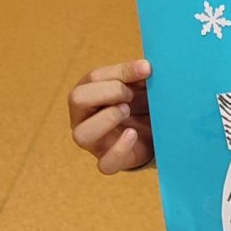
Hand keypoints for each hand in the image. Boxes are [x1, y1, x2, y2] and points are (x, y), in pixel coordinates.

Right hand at [67, 58, 153, 173]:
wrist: (154, 133)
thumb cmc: (140, 104)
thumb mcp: (139, 86)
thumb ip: (138, 75)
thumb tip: (145, 67)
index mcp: (89, 93)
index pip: (93, 77)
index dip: (120, 71)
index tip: (146, 70)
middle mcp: (83, 117)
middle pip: (76, 99)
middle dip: (109, 92)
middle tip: (131, 96)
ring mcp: (93, 142)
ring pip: (82, 134)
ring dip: (107, 118)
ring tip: (127, 111)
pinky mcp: (108, 161)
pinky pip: (105, 164)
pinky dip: (119, 149)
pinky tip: (132, 134)